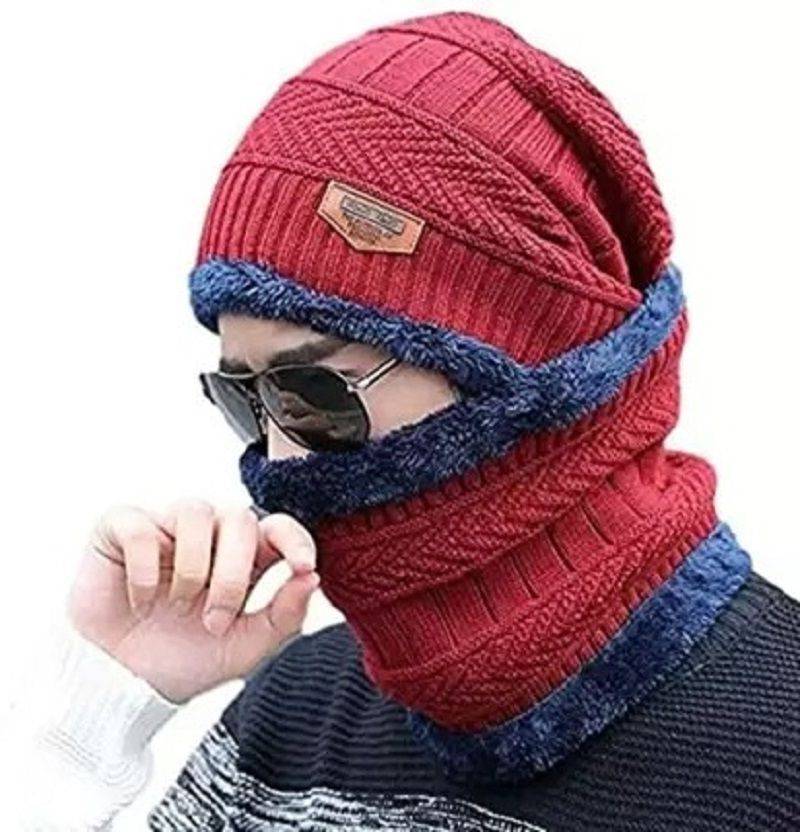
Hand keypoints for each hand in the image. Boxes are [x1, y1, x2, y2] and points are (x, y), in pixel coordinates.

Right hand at [67, 500, 319, 702]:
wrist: (123, 687)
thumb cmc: (185, 660)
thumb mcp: (245, 649)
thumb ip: (284, 616)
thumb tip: (311, 577)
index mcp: (244, 558)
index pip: (278, 526)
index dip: (295, 538)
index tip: (302, 566)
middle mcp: (208, 535)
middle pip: (239, 518)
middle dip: (233, 574)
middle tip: (215, 621)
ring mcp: (165, 527)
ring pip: (195, 510)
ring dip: (193, 568)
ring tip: (178, 606)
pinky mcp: (121, 529)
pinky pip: (141, 526)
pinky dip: (144, 570)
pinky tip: (141, 601)